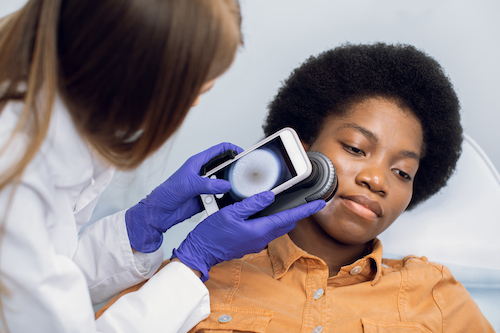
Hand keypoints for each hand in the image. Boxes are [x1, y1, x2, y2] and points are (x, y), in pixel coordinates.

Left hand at [126, 142, 242, 252]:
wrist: (159, 214)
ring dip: (229, 188)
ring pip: (224, 184)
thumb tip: (226, 185)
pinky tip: (227, 202)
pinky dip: (225, 200)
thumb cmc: (166, 193)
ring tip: (236, 190)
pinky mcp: (206, 199)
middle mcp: (203, 174)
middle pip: (224, 168)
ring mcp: (206, 187)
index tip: (243, 154)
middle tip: (244, 175)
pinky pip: (221, 199)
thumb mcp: (188, 185)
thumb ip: (208, 184)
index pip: (219, 150)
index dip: (232, 149)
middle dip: (234, 170)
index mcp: (197, 163)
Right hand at [172, 191, 324, 280]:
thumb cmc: (212, 234)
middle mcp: (261, 238)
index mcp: (260, 230)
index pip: (289, 218)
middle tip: (304, 201)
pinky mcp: (250, 243)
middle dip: (296, 213)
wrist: (200, 252)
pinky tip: (261, 212)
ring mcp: (256, 242)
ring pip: (276, 227)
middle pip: (286, 224)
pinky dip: (270, 221)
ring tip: (283, 204)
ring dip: (283, 217)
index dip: (306, 210)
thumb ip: (251, 204)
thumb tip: (269, 197)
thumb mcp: (230, 213)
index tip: (319, 203)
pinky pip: (266, 230)